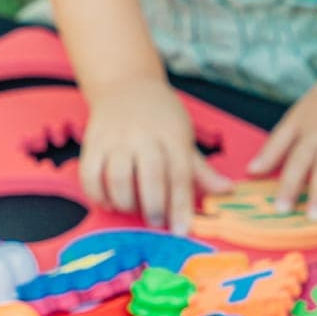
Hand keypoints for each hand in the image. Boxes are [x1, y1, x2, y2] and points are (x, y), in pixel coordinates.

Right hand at [80, 76, 231, 233]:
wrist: (124, 85)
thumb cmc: (160, 117)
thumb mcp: (184, 136)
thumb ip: (200, 169)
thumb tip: (226, 190)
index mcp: (172, 135)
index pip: (180, 174)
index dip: (181, 205)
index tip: (180, 231)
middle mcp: (143, 136)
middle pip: (150, 177)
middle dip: (153, 206)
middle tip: (156, 223)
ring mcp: (115, 139)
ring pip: (117, 178)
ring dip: (125, 202)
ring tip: (133, 209)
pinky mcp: (92, 143)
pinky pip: (90, 175)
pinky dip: (98, 195)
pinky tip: (110, 202)